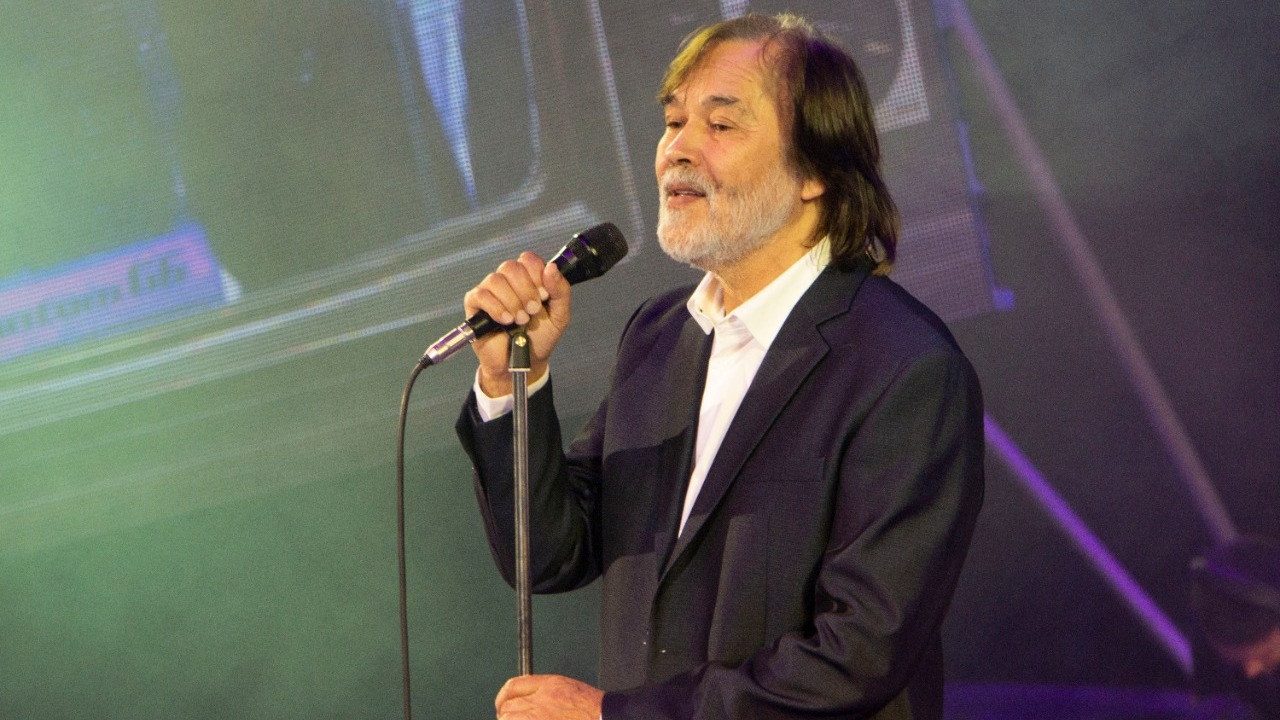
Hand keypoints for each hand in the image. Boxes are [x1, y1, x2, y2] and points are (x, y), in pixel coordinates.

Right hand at [464, 252, 570, 396]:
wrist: (524, 363)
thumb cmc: (540, 338)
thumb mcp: (559, 315)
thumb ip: (560, 290)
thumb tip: (551, 267)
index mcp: (528, 278)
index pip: (528, 259)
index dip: (536, 275)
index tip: (543, 296)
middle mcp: (507, 281)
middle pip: (511, 267)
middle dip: (525, 290)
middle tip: (532, 311)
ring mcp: (490, 291)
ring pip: (496, 280)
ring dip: (512, 301)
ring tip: (519, 320)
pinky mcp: (474, 304)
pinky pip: (480, 295)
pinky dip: (496, 308)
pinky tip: (505, 321)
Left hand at [494, 674, 603, 719]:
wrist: (604, 718)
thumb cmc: (592, 710)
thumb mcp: (568, 689)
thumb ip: (545, 692)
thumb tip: (524, 701)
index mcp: (549, 686)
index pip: (513, 687)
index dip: (503, 698)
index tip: (502, 706)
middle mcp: (541, 701)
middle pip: (508, 706)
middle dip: (507, 716)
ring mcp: (537, 718)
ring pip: (508, 719)